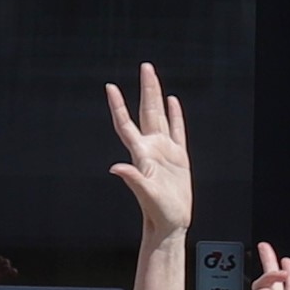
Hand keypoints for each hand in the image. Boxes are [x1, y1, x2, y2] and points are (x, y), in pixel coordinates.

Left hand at [100, 63, 194, 240]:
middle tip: (145, 66)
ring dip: (157, 95)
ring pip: (160, 116)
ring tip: (153, 76)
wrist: (170, 223)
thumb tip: (116, 168)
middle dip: (146, 89)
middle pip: (146, 111)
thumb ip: (133, 179)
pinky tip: (172, 101)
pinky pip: (177, 130)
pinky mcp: (179, 157)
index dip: (118, 106)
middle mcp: (151, 148)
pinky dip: (175, 114)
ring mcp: (165, 151)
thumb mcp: (146, 195)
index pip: (126, 124)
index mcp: (142, 154)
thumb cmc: (158, 212)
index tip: (110, 87)